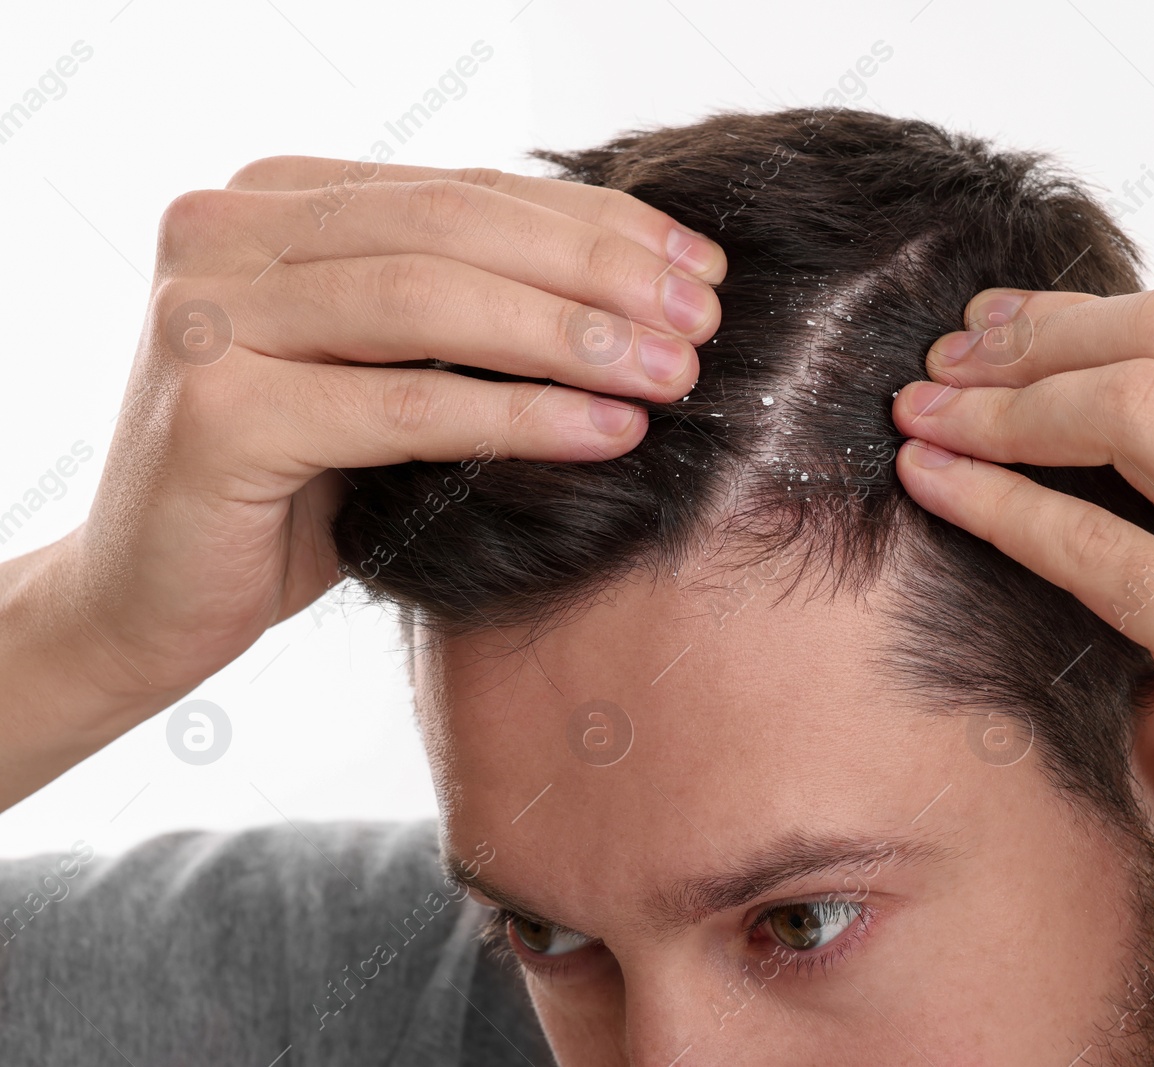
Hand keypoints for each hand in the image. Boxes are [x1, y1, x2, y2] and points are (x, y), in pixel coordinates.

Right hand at [2, 157, 723, 804]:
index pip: (465, 189)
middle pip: (453, 227)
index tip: (700, 267)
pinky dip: (518, 415)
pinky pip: (403, 404)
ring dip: (572, 335)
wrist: (149, 600)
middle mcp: (225, 232)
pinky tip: (610, 431)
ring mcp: (208, 313)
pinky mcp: (217, 411)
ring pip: (429, 300)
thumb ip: (465, 313)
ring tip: (674, 375)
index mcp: (273, 202)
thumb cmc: (291, 490)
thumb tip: (647, 292)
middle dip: (598, 272)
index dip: (596, 222)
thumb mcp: (383, 374)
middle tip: (703, 322)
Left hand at [890, 285, 1153, 1062]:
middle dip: (1037, 335)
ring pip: (1130, 409)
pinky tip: (933, 485)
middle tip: (946, 360)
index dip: (1088, 323)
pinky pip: (1095, 546)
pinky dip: (996, 502)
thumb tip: (1131, 431)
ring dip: (1001, 405)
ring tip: (919, 414)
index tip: (1003, 335)